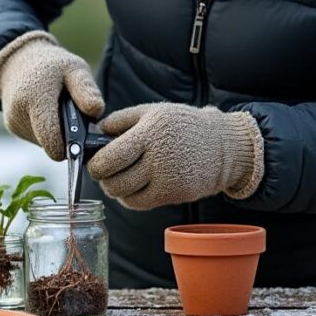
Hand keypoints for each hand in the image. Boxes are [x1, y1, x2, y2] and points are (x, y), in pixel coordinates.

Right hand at [0, 30, 104, 159]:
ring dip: (55, 133)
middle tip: (74, 119)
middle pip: (49, 142)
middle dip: (64, 138)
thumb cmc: (52, 65)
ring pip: (43, 142)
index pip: (51, 136)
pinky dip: (45, 131)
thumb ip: (86, 89)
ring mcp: (13, 121)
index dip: (68, 146)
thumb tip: (96, 112)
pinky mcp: (12, 126)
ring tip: (59, 111)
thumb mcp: (74, 68)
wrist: (19, 60)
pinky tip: (48, 113)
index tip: (81, 143)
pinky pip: (35, 138)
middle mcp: (19, 112)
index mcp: (36, 96)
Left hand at [87, 103, 264, 209]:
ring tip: (118, 178)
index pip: (110, 158)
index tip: (93, 163)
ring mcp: (168, 179)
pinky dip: (130, 198)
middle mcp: (159, 158)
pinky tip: (134, 186)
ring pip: (125, 196)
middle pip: (115, 181)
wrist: (222, 146)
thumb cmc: (182, 126)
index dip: (95, 165)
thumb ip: (120, 120)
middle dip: (103, 179)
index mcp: (150, 133)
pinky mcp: (175, 195)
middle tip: (103, 172)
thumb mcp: (152, 111)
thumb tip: (93, 133)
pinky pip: (140, 203)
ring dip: (115, 189)